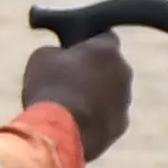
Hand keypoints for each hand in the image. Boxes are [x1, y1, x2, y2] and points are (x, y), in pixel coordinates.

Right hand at [18, 32, 136, 158]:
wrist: (59, 131)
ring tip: (66, 106)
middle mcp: (124, 71)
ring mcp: (125, 100)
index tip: (72, 50)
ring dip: (93, 95)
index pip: (104, 36)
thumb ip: (57, 52)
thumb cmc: (50, 88)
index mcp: (106, 50)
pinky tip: (73, 123)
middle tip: (67, 80)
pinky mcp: (121, 124)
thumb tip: (60, 56)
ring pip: (110, 93)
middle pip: (109, 66)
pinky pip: (108, 116)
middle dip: (92, 71)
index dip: (87, 43)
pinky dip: (94, 117)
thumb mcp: (42, 57)